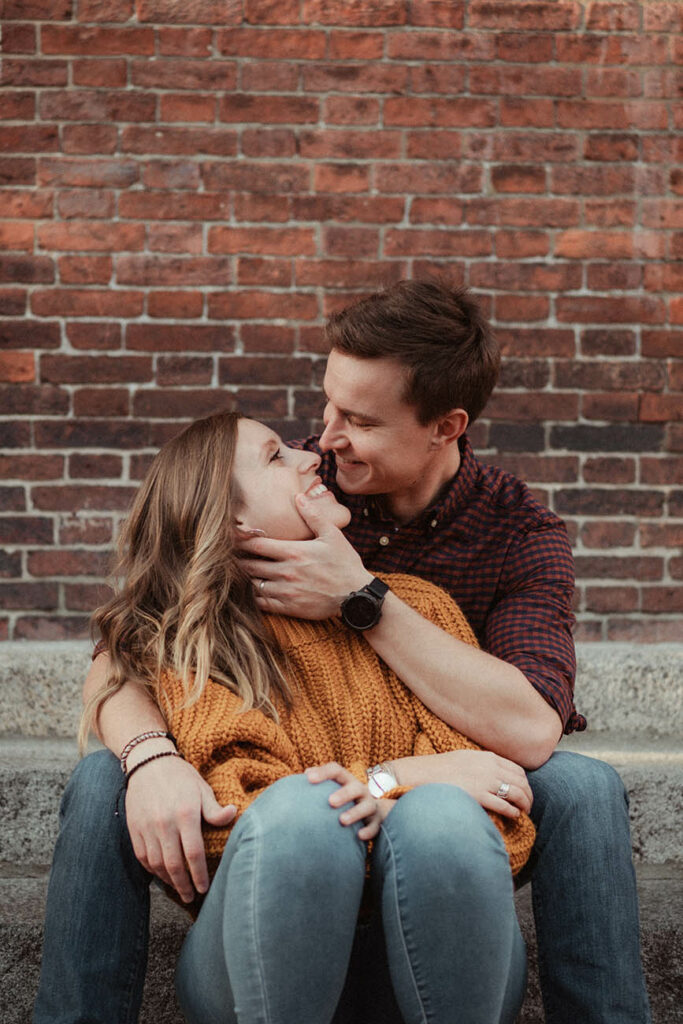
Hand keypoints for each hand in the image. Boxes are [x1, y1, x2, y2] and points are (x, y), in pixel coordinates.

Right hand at [125, 755, 236, 902]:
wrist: (148, 762)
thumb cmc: (181, 776)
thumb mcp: (202, 788)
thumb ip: (215, 809)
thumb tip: (234, 815)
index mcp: (185, 814)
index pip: (193, 853)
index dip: (199, 875)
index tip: (204, 888)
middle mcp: (165, 824)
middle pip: (174, 864)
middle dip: (184, 885)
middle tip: (192, 897)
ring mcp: (147, 828)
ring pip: (157, 864)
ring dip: (168, 880)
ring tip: (179, 889)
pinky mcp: (134, 829)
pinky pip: (143, 857)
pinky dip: (152, 870)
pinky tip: (162, 874)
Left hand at [240, 493, 371, 619]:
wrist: (356, 595)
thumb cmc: (345, 563)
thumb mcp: (333, 535)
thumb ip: (313, 516)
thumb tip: (298, 497)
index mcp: (294, 552)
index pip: (257, 545)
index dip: (241, 541)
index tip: (231, 538)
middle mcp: (287, 572)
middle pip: (250, 565)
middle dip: (238, 560)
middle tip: (226, 557)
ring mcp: (287, 591)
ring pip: (253, 585)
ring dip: (243, 579)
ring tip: (234, 574)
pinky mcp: (290, 607)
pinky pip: (263, 603)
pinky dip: (252, 598)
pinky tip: (248, 593)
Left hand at [305, 762, 391, 839]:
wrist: (372, 811)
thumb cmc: (343, 799)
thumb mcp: (333, 789)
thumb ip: (318, 786)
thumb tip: (300, 780)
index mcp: (346, 780)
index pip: (336, 770)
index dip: (323, 772)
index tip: (308, 778)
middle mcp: (360, 790)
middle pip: (354, 787)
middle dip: (344, 793)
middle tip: (330, 801)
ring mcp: (370, 805)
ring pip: (366, 806)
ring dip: (355, 812)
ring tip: (342, 820)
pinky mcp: (377, 821)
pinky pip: (374, 826)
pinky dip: (368, 830)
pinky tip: (359, 836)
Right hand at [393, 750, 531, 819]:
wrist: (424, 774)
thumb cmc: (443, 768)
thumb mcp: (466, 758)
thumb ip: (483, 764)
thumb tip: (494, 773)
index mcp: (488, 757)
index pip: (517, 770)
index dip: (525, 783)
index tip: (525, 791)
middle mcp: (490, 768)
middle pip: (521, 782)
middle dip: (528, 795)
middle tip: (528, 805)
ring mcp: (485, 782)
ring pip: (516, 793)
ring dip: (524, 804)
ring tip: (524, 812)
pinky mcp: (479, 796)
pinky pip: (504, 805)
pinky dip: (513, 811)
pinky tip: (514, 816)